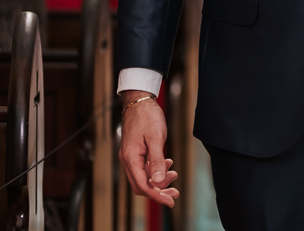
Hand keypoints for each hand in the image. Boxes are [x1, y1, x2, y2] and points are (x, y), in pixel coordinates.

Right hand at [119, 91, 178, 206]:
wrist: (139, 102)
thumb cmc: (147, 117)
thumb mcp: (156, 138)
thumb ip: (156, 161)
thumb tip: (158, 182)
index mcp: (131, 158)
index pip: (143, 185)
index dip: (157, 195)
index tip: (170, 201)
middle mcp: (128, 160)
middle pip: (142, 185)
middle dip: (159, 190)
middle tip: (175, 192)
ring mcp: (131, 156)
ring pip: (143, 177)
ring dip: (158, 180)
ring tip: (174, 175)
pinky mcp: (135, 152)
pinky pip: (144, 168)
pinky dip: (155, 170)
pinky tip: (167, 164)